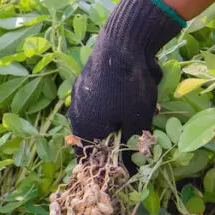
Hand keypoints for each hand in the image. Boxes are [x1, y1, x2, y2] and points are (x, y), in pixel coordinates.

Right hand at [68, 0, 182, 161]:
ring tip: (137, 114)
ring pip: (97, 117)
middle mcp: (76, 113)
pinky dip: (112, 104)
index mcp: (84, 128)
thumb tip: (132, 171)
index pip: (88, 157)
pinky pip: (99, 100)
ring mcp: (79, 95)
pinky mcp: (86, 80)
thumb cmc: (130, 88)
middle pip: (94, 137)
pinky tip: (130, 95)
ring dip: (114, 121)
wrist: (122, 43)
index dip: (105, 164)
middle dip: (113, 141)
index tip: (122, 165)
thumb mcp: (138, 122)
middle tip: (135, 138)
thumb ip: (133, 148)